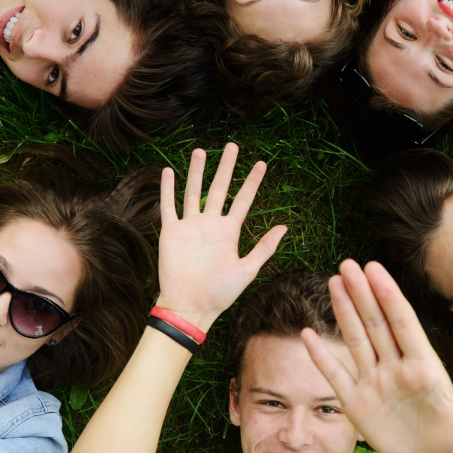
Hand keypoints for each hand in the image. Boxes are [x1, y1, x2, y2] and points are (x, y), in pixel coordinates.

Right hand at [157, 144, 286, 330]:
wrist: (190, 306)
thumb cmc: (220, 293)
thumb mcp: (247, 270)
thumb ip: (264, 247)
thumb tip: (285, 226)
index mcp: (229, 232)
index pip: (243, 200)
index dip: (252, 182)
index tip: (261, 163)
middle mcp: (210, 224)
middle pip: (219, 188)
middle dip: (226, 167)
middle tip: (232, 146)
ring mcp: (190, 226)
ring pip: (193, 192)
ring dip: (196, 172)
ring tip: (200, 151)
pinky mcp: (171, 232)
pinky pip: (169, 206)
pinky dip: (168, 189)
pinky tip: (168, 172)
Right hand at [303, 260, 452, 452]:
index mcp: (424, 368)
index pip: (403, 324)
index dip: (389, 297)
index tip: (374, 268)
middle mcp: (397, 369)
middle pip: (376, 325)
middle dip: (362, 294)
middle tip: (346, 263)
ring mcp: (376, 384)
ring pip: (356, 341)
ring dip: (344, 313)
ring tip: (332, 282)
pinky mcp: (358, 405)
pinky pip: (337, 376)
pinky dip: (321, 357)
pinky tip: (306, 334)